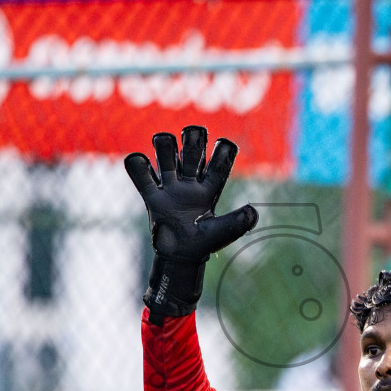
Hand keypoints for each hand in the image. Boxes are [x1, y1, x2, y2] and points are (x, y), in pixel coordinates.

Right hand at [126, 126, 255, 263]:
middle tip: (193, 132)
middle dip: (193, 140)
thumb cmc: (203, 244)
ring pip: (167, 158)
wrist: (179, 257)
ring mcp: (170, 188)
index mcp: (210, 189)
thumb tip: (253, 211)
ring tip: (163, 141)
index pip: (218, 165)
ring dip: (165, 146)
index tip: (224, 143)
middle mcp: (190, 184)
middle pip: (191, 153)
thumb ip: (238, 222)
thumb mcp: (223, 233)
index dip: (223, 153)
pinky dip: (137, 166)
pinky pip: (142, 178)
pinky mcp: (152, 197)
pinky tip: (137, 160)